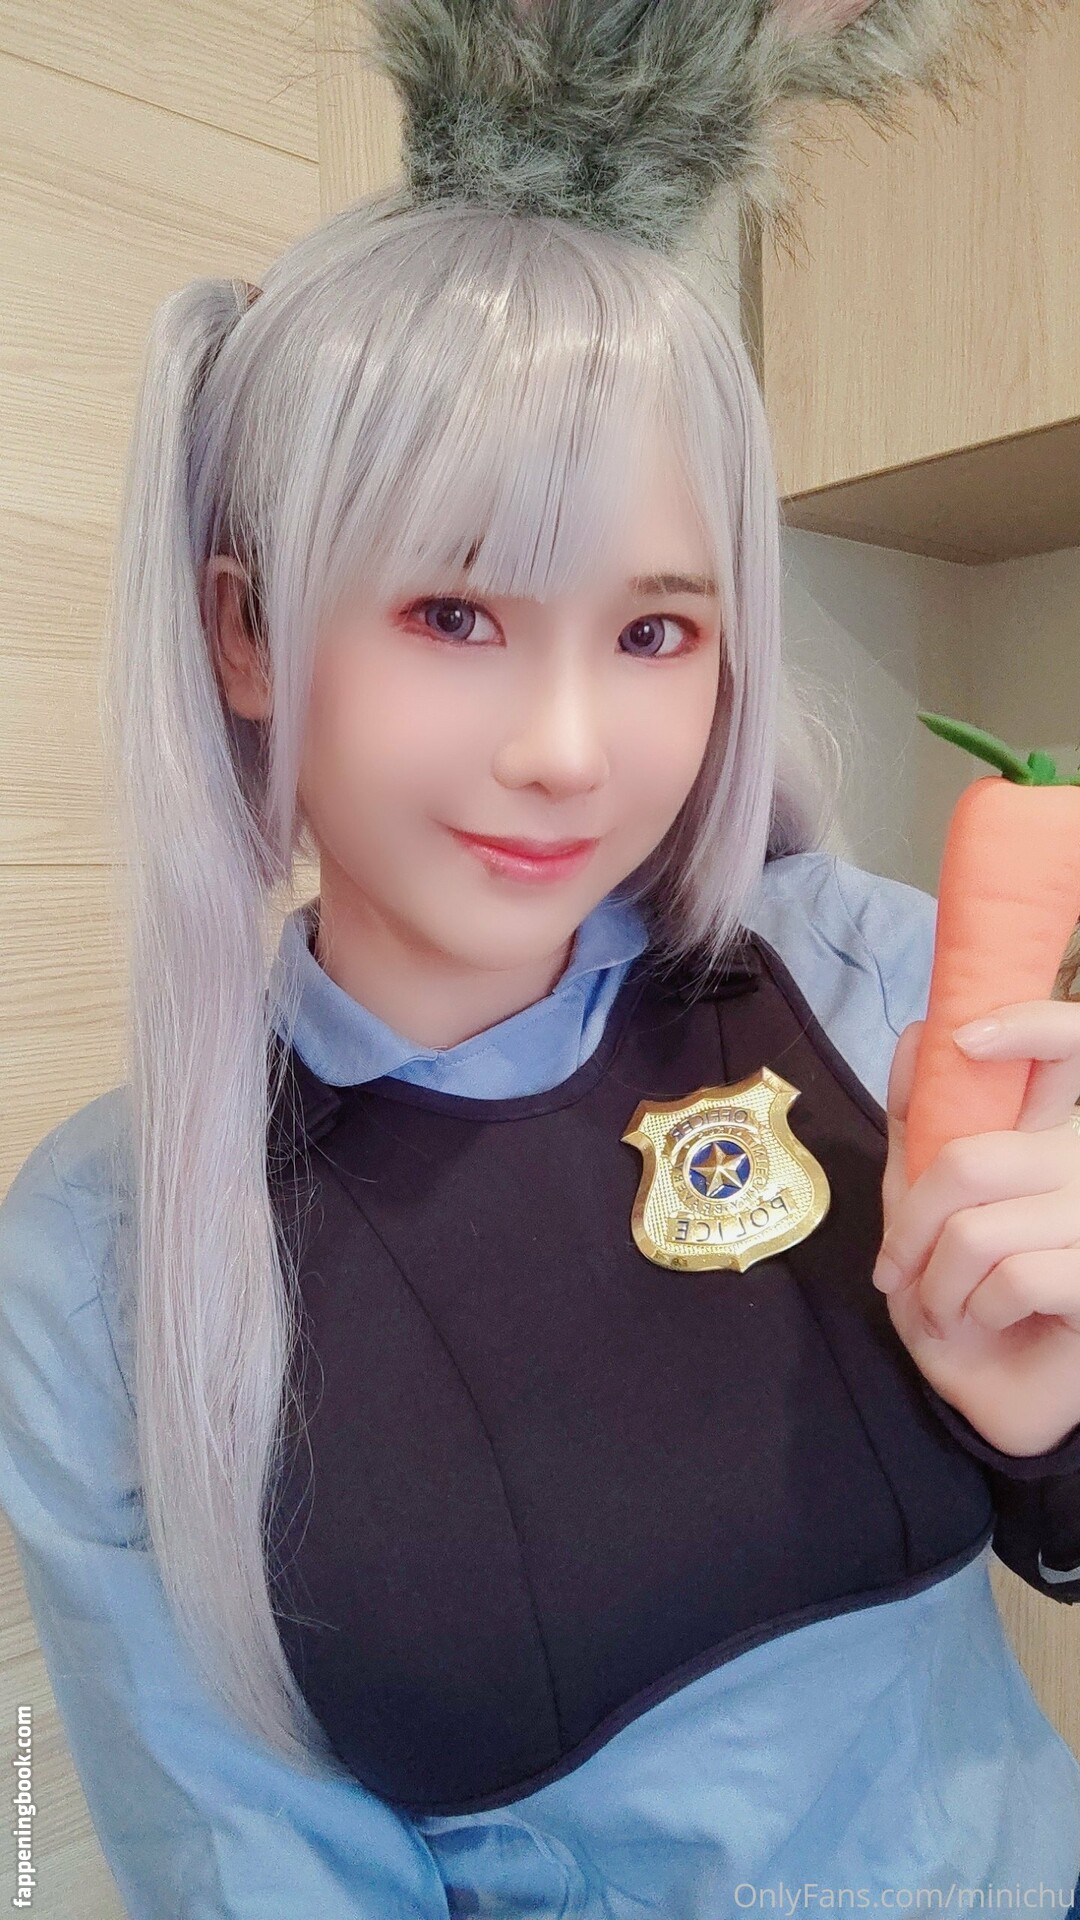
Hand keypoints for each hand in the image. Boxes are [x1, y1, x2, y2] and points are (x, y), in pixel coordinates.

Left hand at [872, 1001, 1079, 1456]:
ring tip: (946, 1306)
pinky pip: (1013, 1279)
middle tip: (896, 1268)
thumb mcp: (922, 1200)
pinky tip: (985, 1324)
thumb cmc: (959, 1288)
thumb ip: (921, 1120)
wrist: (992, 1391)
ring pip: (979, 1229)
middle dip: (910, 1226)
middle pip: (971, 1161)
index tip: (965, 1039)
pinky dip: (972, 1311)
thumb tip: (919, 1033)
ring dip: (936, 1283)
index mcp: (1049, 1134)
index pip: (1073, 1044)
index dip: (1030, 1025)